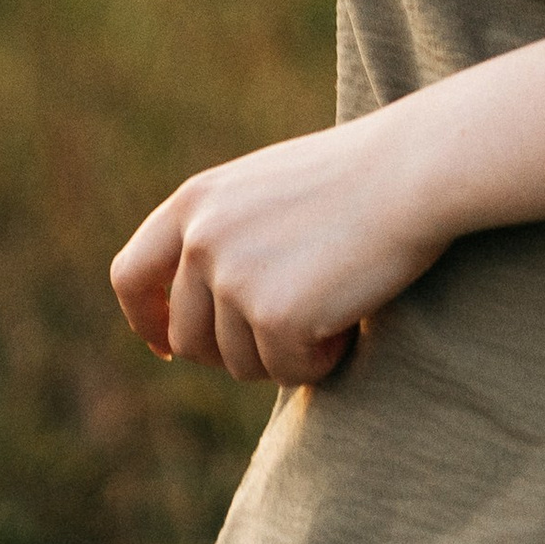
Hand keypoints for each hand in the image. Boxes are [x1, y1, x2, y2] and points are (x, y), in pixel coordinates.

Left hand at [110, 109, 445, 387]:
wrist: (414, 171)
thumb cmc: (357, 178)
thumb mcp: (266, 191)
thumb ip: (223, 236)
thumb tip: (199, 316)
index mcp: (195, 202)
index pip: (131, 276)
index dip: (147, 320)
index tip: (168, 346)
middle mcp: (201, 239)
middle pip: (188, 338)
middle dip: (234, 350)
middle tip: (291, 330)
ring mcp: (233, 278)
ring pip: (237, 364)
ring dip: (285, 353)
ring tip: (332, 303)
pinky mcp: (274, 315)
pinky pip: (288, 372)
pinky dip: (322, 359)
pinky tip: (350, 314)